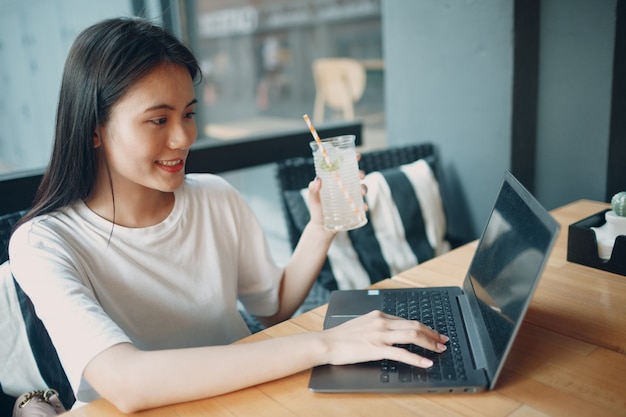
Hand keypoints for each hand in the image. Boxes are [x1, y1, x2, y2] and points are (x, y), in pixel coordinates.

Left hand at [306, 153, 367, 228]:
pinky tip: (364, 207)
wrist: (322, 229)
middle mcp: (345, 187)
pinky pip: (363, 205)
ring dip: (365, 188)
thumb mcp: (313, 199)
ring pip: (362, 189)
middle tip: (361, 176)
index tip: (357, 155)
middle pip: (356, 176)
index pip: (344, 167)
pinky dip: (365, 205)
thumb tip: (317, 179)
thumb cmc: (317, 211)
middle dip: (361, 174)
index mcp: (335, 181)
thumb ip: (313, 190)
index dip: (352, 160)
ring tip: (362, 193)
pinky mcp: (354, 208)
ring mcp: (350, 197)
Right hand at [319, 310, 448, 367]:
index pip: (407, 320)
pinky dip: (417, 358)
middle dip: (432, 333)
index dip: (424, 327)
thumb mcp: (362, 323)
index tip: (434, 333)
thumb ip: (377, 324)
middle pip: (414, 325)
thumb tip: (392, 330)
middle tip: (443, 340)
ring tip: (439, 350)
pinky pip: (402, 353)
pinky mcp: (376, 348)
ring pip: (412, 335)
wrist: (327, 342)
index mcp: (379, 315)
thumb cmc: (341, 336)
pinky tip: (426, 362)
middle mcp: (381, 322)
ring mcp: (380, 335)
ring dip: (429, 343)